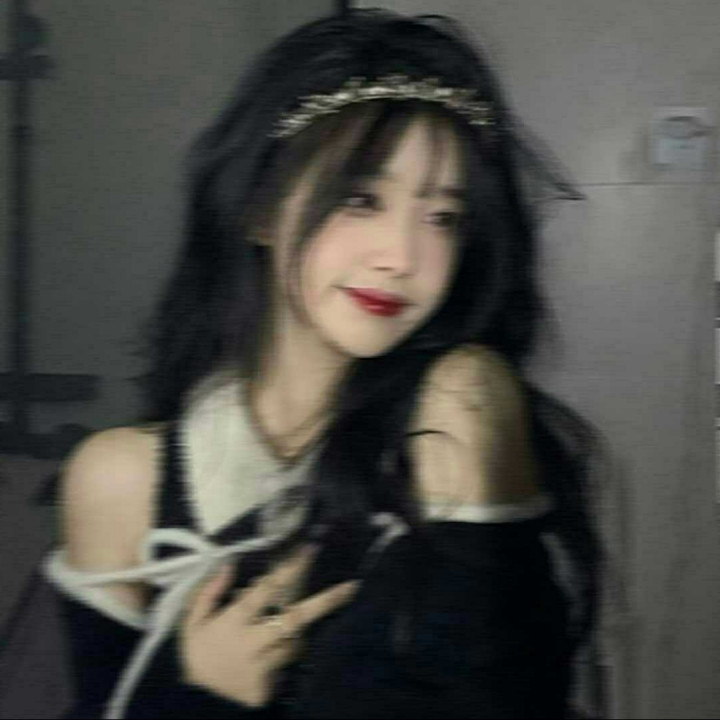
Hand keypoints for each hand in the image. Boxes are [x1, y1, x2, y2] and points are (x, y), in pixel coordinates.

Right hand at [179, 543, 360, 708]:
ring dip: (296, 630)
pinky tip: (271, 653)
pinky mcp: (269, 687)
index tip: (310, 549)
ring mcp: (263, 667)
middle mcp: (253, 643)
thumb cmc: (197, 653)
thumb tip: (231, 563)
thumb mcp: (192, 621)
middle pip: (296, 619)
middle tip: (352, 586)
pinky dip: (286, 652)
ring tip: (278, 628)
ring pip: (295, 641)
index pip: (266, 590)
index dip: (289, 569)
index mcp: (233, 622)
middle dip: (326, 601)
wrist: (194, 703)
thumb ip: (211, 591)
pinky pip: (288, 662)